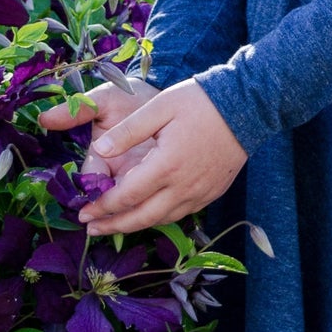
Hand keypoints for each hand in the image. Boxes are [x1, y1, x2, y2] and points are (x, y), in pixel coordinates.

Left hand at [41, 78, 246, 235]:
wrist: (247, 108)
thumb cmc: (200, 102)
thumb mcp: (159, 108)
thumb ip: (127, 131)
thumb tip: (99, 150)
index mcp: (165, 166)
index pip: (126, 196)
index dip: (102, 207)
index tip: (83, 212)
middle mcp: (183, 187)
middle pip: (142, 218)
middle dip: (113, 226)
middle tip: (91, 229)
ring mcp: (200, 193)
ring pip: (162, 219)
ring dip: (135, 226)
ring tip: (114, 226)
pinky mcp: (211, 193)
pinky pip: (180, 213)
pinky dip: (159, 218)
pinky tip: (148, 213)